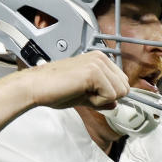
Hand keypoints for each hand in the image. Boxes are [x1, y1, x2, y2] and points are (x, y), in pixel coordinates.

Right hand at [15, 51, 129, 109]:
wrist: (36, 87)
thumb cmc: (54, 89)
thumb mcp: (84, 95)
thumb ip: (102, 99)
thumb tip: (116, 104)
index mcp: (99, 59)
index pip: (122, 83)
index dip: (108, 95)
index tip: (89, 94)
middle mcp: (101, 58)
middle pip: (124, 88)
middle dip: (107, 98)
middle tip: (84, 95)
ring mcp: (98, 64)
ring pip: (120, 92)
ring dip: (101, 100)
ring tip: (81, 93)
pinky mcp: (94, 72)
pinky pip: (110, 96)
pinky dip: (97, 102)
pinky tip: (80, 94)